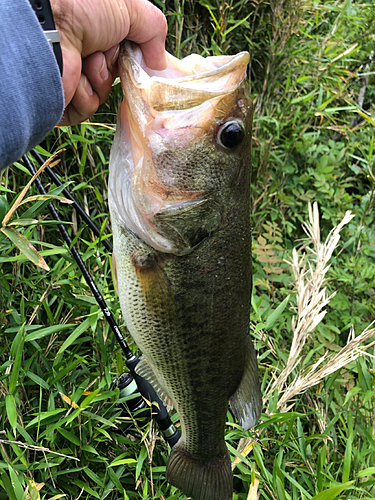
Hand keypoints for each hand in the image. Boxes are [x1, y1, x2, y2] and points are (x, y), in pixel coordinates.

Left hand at [50, 0, 167, 125]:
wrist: (48, 25)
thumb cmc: (85, 6)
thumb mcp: (132, 8)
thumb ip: (154, 31)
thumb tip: (160, 63)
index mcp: (97, 31)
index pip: (125, 54)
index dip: (132, 56)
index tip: (134, 53)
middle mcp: (83, 51)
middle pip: (116, 75)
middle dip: (116, 67)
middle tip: (106, 53)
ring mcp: (70, 75)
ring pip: (103, 93)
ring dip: (101, 79)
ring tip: (88, 61)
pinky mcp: (60, 98)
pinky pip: (87, 107)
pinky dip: (86, 94)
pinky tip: (76, 77)